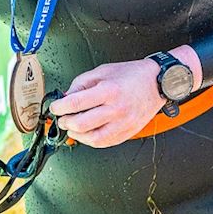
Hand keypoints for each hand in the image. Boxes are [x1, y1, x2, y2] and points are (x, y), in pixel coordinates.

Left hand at [49, 60, 165, 147]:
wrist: (157, 83)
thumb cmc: (133, 75)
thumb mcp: (103, 71)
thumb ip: (82, 83)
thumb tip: (67, 97)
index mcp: (109, 91)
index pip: (76, 103)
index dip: (60, 107)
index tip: (55, 108)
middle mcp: (116, 109)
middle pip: (81, 124)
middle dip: (65, 122)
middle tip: (62, 118)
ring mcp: (123, 123)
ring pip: (92, 138)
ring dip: (77, 135)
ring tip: (73, 128)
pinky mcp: (128, 132)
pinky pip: (105, 143)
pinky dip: (92, 141)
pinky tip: (87, 133)